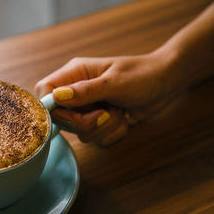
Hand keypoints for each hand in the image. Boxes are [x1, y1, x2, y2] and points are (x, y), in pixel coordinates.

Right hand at [35, 51, 176, 146]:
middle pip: (62, 118)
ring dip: (104, 128)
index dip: (51, 108)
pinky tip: (124, 119)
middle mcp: (77, 92)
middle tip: (105, 113)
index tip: (71, 115)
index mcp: (75, 74)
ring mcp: (88, 108)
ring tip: (120, 112)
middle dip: (86, 123)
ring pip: (81, 133)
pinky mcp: (99, 121)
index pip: (46, 91)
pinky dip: (113, 134)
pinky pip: (97, 139)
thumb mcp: (115, 82)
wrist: (167, 84)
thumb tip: (56, 97)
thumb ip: (85, 92)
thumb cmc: (143, 75)